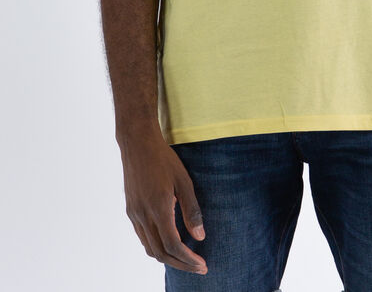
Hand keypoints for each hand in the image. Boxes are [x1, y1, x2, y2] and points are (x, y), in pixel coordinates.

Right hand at [119, 130, 207, 273]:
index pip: (173, 245)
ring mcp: (134, 214)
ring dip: (168, 258)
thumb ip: (191, 210)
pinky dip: (156, 246)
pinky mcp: (130, 210)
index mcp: (158, 208)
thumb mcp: (183, 181)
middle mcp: (142, 215)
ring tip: (186, 259)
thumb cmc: (163, 158)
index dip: (189, 259)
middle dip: (181, 264)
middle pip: (161, 253)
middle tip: (198, 267)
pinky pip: (143, 237)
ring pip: (150, 248)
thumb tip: (200, 236)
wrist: (137, 142)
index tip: (202, 264)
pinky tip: (168, 243)